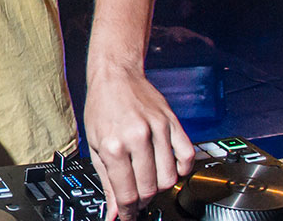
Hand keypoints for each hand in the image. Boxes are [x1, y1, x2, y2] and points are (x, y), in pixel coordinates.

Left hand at [84, 67, 194, 220]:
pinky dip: (181, 169)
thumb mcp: (95, 145)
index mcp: (113, 145)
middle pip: (150, 189)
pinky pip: (187, 157)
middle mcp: (137, 137)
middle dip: (143, 201)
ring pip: (170, 178)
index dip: (128, 211)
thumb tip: (113, 210)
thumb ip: (106, 181)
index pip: (127, 192)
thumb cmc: (102, 107)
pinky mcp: (174, 123)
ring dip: (161, 187)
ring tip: (149, 180)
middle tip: (136, 199)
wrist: (116, 76)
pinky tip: (168, 167)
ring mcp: (158, 130)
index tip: (127, 217)